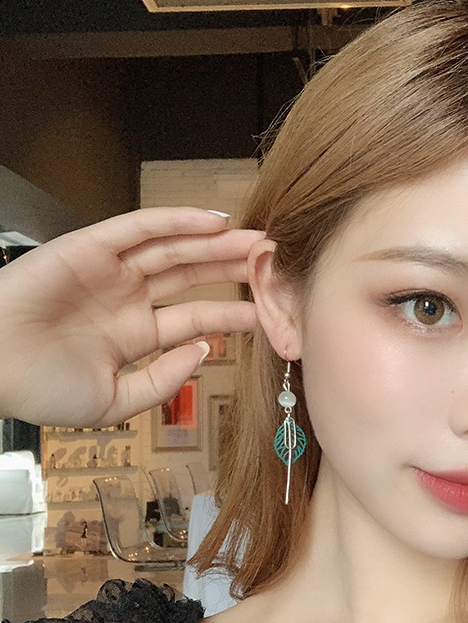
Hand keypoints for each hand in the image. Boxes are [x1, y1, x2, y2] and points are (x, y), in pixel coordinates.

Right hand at [0, 206, 264, 426]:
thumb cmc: (38, 389)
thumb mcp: (114, 401)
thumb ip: (162, 380)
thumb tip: (203, 352)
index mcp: (134, 333)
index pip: (195, 318)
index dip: (233, 314)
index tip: (271, 312)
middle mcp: (127, 298)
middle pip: (192, 276)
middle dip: (231, 269)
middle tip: (273, 263)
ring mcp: (110, 271)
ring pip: (174, 249)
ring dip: (214, 242)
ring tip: (255, 239)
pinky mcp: (89, 247)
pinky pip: (139, 228)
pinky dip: (175, 221)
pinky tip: (213, 222)